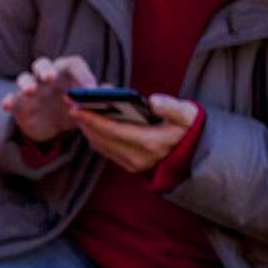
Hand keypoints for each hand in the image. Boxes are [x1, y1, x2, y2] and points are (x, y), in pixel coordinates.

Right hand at [1, 56, 97, 142]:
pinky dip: (9, 100)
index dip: (82, 74)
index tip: (90, 90)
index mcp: (66, 73)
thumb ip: (99, 97)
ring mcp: (31, 89)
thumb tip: (109, 91)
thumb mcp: (88, 105)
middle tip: (50, 78)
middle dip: (46, 69)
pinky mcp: (19, 104)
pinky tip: (7, 105)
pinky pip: (12, 99)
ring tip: (29, 91)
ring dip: (26, 83)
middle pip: (43, 64)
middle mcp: (46, 76)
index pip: (73, 64)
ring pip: (24, 78)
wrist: (55, 127)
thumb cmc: (73, 108)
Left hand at [69, 94, 198, 172]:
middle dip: (84, 121)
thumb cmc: (190, 129)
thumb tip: (153, 101)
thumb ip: (172, 108)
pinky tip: (88, 122)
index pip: (114, 131)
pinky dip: (94, 136)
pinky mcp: (129, 166)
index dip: (93, 119)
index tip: (76, 107)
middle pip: (102, 139)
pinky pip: (105, 151)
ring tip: (76, 109)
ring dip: (87, 129)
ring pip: (100, 146)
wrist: (196, 155)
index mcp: (150, 144)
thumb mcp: (188, 115)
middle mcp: (138, 158)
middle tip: (70, 102)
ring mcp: (132, 165)